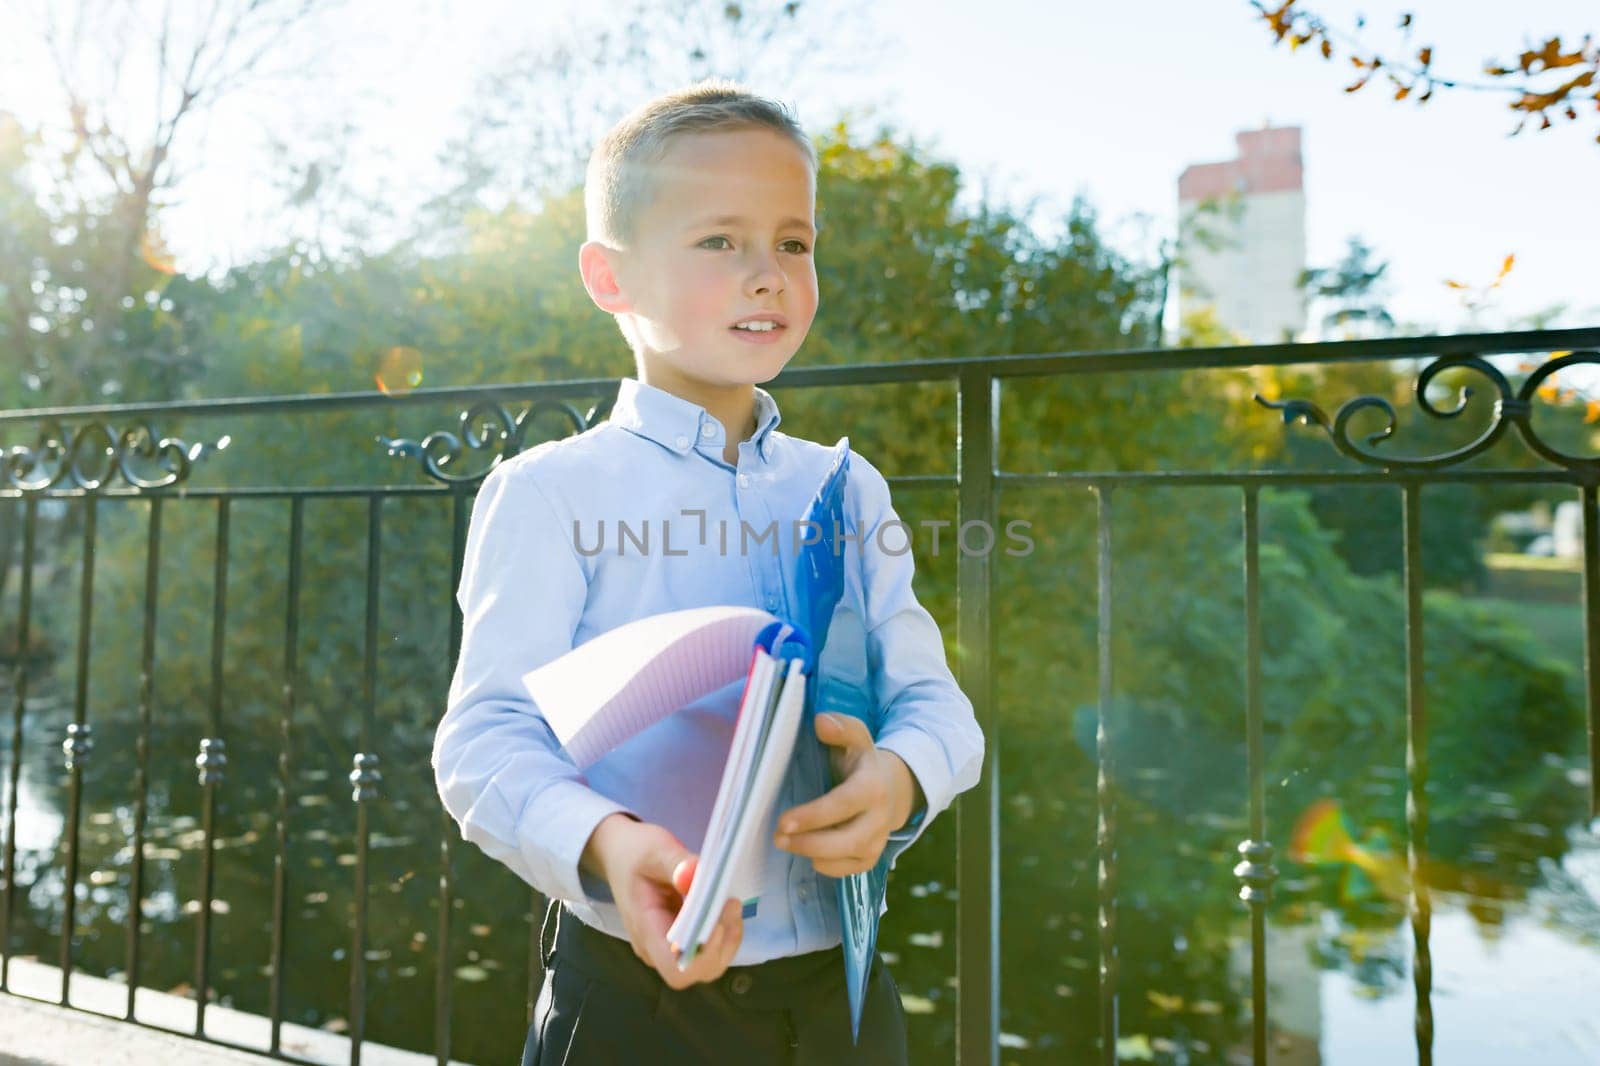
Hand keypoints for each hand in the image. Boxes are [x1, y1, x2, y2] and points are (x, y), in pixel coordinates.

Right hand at [580, 814, 743, 989]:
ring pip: (707, 965)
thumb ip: (676, 863)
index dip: (701, 956)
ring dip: (727, 939)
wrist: (620, 855)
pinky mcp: (679, 941)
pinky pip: (708, 951)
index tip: (717, 923)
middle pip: (695, 971)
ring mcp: (667, 948)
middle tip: (730, 904)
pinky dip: (725, 935)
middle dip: (721, 944)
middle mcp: (655, 948)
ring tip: (731, 904)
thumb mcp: (654, 850)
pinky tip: (727, 909)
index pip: (674, 968)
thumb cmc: (634, 853)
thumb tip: (696, 874)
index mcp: (645, 929)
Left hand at [774, 713, 921, 877]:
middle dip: (810, 841)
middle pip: (848, 839)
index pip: (844, 804)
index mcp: (873, 785)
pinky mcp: (871, 856)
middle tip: (778, 837)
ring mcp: (878, 840)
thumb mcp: (855, 737)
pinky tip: (808, 856)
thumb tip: (821, 722)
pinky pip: (850, 870)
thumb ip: (841, 727)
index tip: (784, 821)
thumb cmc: (860, 760)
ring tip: (784, 843)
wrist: (889, 787)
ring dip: (813, 853)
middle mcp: (880, 816)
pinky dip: (828, 867)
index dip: (814, 815)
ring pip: (848, 857)